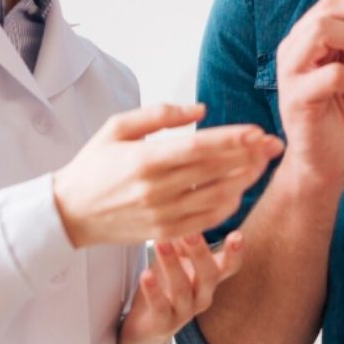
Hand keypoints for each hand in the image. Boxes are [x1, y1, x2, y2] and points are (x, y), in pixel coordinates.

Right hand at [53, 104, 283, 247]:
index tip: (258, 130)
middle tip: (274, 144)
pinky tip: (240, 190)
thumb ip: (160, 114)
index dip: (232, 139)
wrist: (69, 212)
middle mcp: (156, 189)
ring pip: (215, 198)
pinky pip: (205, 222)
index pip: (199, 147)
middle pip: (215, 171)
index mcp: (144, 159)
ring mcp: (161, 215)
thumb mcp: (118, 126)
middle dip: (249, 156)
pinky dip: (227, 206)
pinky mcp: (163, 234)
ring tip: (263, 163)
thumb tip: (201, 109)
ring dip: (245, 180)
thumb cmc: (94, 164)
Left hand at [119, 232, 244, 343]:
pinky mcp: (163, 323)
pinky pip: (160, 308)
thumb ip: (185, 233)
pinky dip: (153, 291)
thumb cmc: (168, 281)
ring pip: (182, 289)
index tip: (237, 235)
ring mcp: (184, 311)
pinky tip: (146, 274)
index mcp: (210, 276)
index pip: (230, 265)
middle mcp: (203, 294)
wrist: (148, 324)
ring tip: (160, 243)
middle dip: (200, 252)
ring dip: (172, 264)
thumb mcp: (179, 256)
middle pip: (209, 275)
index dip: (236, 253)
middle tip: (189, 232)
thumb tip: (190, 198)